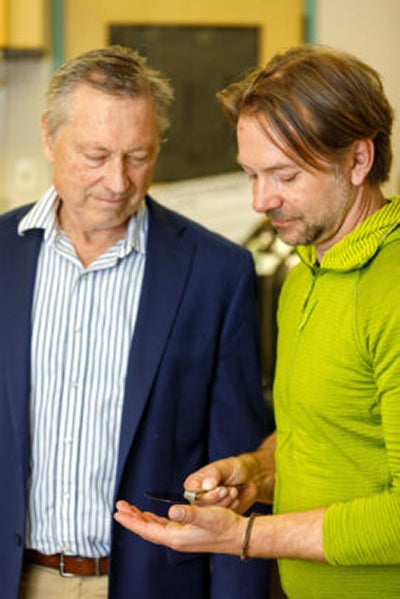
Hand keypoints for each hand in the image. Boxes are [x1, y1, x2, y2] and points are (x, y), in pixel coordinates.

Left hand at [114, 500, 244, 555]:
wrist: (238, 534)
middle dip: (132, 517)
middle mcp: (175, 539)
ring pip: (154, 528)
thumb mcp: (207, 515)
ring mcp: (180, 537)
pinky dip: (152, 520)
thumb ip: (188, 513)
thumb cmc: (224, 526)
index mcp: (176, 537)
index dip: (131, 521)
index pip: (147, 529)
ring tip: (129, 509)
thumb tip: (171, 511)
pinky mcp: (186, 533)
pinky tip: (150, 516)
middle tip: (119, 506)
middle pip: (147, 529)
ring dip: (141, 518)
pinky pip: (163, 527)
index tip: (118, 513)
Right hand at [183, 433, 276, 512]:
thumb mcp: (225, 466)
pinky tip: (235, 500)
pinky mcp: (219, 516)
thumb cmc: (235, 468)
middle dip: (219, 500)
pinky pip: (223, 520)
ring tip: (233, 491)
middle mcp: (198, 497)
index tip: (222, 489)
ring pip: (213, 515)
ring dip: (226, 503)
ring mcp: (208, 508)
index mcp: (194, 483)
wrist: (250, 478)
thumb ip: (214, 474)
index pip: (193, 495)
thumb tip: (206, 486)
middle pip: (202, 508)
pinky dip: (231, 509)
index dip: (207, 496)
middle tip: (229, 489)